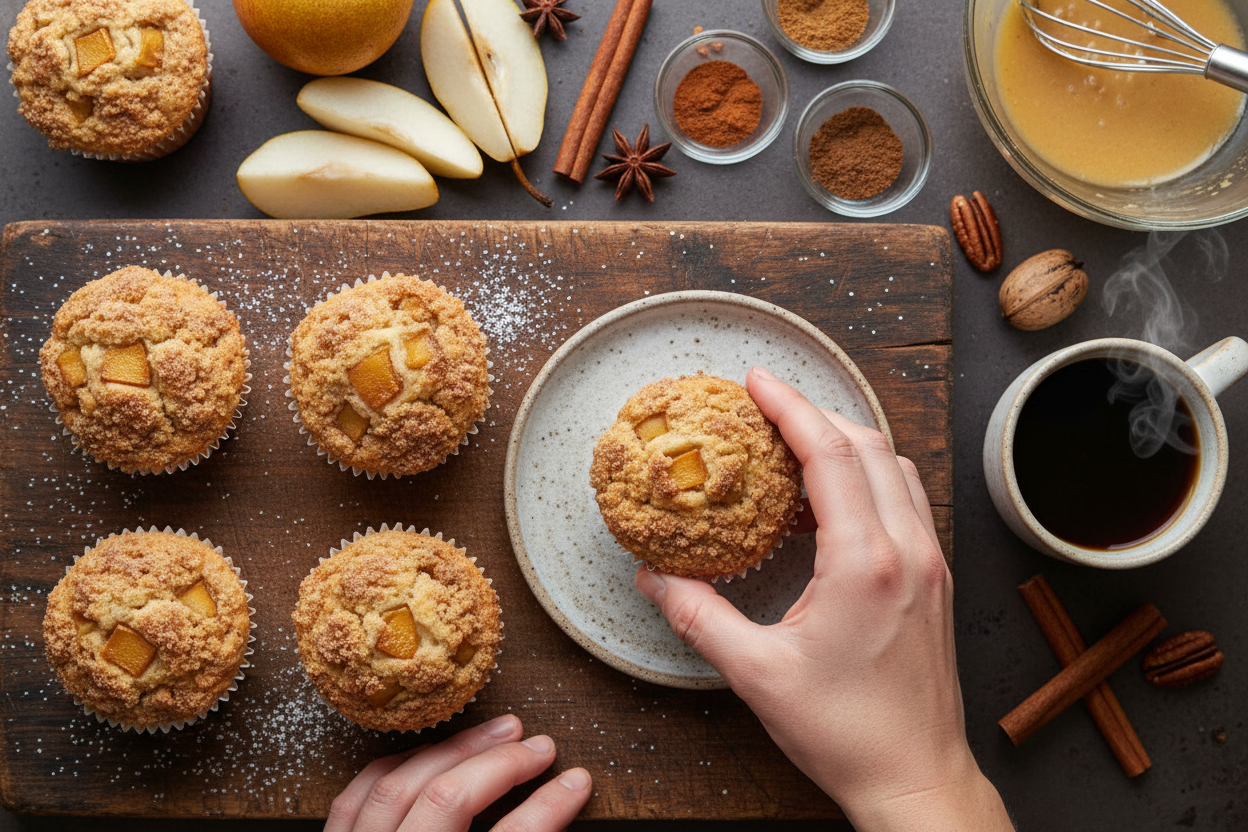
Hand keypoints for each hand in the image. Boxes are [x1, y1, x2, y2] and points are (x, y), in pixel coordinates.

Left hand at [326, 714, 590, 831]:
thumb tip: (557, 806)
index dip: (549, 809)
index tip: (578, 780)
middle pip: (448, 803)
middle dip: (501, 765)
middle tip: (541, 747)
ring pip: (399, 788)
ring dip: (454, 753)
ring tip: (496, 734)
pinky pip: (354, 800)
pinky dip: (394, 770)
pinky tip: (426, 757)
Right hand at [635, 367, 1010, 831]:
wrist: (916, 778)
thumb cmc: (846, 733)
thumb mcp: (756, 674)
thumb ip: (699, 617)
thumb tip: (654, 579)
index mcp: (866, 563)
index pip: (830, 454)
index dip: (790, 407)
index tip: (756, 381)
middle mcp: (908, 550)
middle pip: (868, 444)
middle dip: (814, 414)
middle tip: (765, 408)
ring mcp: (930, 563)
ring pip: (893, 468)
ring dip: (845, 444)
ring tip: (792, 450)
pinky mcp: (935, 580)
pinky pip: (903, 502)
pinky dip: (866, 481)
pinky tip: (826, 507)